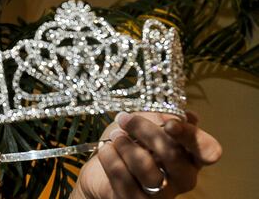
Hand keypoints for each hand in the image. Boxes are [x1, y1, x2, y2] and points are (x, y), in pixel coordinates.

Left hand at [73, 111, 221, 198]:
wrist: (100, 169)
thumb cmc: (128, 144)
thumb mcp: (144, 123)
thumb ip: (162, 119)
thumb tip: (181, 117)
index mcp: (191, 156)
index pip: (208, 150)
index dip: (191, 136)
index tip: (170, 124)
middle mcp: (182, 179)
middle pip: (173, 154)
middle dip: (145, 131)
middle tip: (124, 119)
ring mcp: (161, 195)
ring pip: (146, 168)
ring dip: (125, 146)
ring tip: (114, 137)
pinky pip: (123, 177)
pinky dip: (110, 157)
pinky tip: (106, 149)